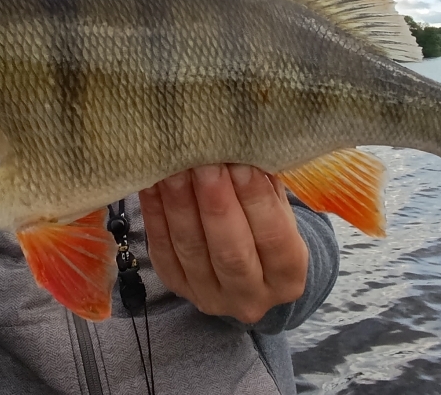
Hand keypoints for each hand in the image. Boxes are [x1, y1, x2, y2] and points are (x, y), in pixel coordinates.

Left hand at [139, 164, 308, 324]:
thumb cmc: (266, 225)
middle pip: (229, 250)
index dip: (256, 199)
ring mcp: (209, 296)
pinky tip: (152, 181)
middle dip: (215, 202)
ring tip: (174, 165)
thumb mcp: (278, 209)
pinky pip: (161, 249)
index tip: (241, 162)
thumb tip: (244, 145)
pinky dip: (155, 212)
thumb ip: (265, 184)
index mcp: (288, 277)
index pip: (273, 238)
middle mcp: (250, 296)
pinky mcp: (176, 285)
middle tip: (203, 160)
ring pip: (191, 248)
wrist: (246, 268)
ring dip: (179, 202)